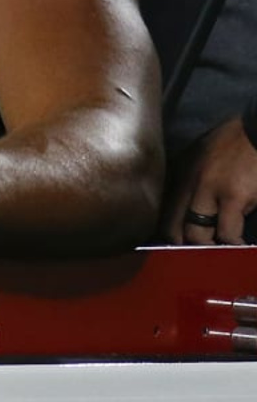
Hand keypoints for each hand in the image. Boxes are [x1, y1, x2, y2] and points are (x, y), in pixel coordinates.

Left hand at [164, 116, 256, 245]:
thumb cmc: (233, 142)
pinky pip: (228, 233)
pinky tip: (239, 247)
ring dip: (207, 249)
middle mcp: (188, 183)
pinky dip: (232, 244)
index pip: (161, 211)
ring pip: (196, 234)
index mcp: (179, 174)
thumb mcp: (199, 154)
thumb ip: (190, 179)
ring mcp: (210, 191)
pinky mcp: (235, 198)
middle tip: (193, 259)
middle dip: (182, 248)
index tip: (171, 249)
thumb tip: (184, 207)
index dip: (166, 235)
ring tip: (216, 255)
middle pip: (173, 227)